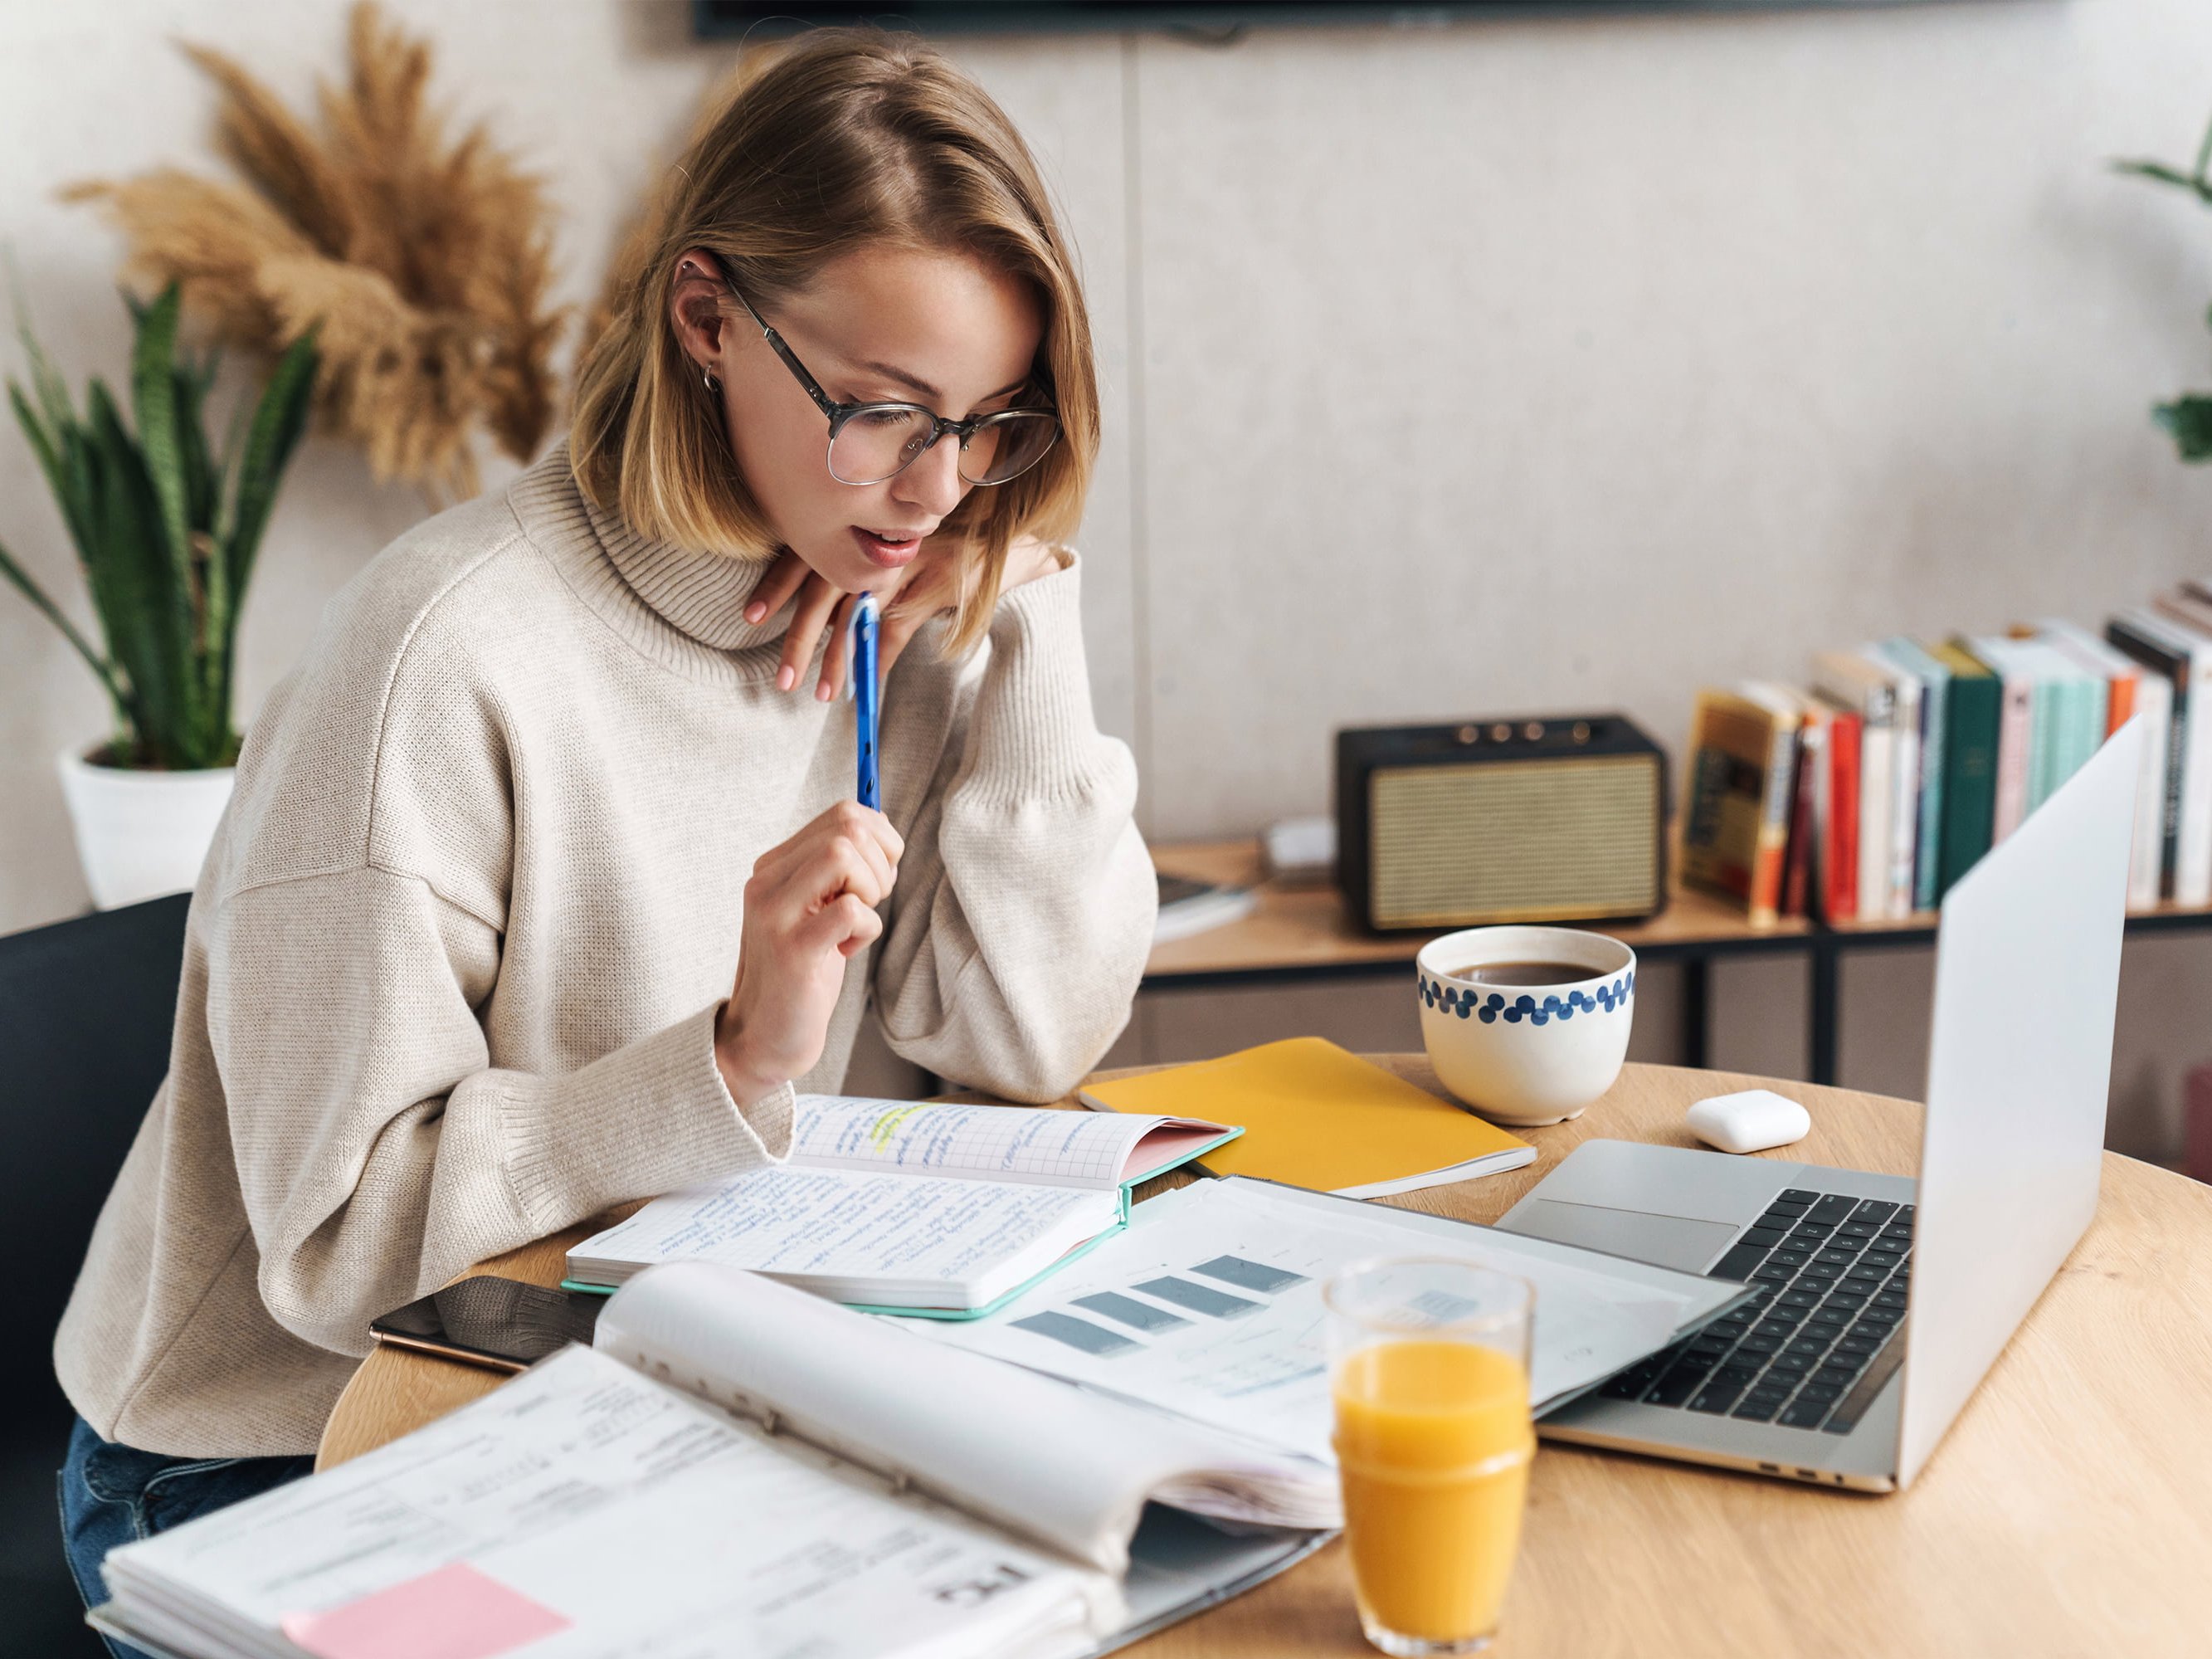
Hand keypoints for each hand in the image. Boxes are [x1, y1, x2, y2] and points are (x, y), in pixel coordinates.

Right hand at [714, 801, 903, 1104]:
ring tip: (855, 923)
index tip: (877, 878)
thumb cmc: (802, 972)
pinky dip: (866, 929)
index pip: (841, 814)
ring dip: (871, 889)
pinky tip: (844, 951)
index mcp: (774, 867)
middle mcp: (766, 882)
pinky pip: (852, 910)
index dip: (880, 839)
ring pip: (844, 855)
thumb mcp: (820, 910)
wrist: (765, 1036)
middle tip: (870, 902)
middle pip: (846, 827)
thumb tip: (882, 826)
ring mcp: (775, 913)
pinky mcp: (792, 949)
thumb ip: (841, 870)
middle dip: (881, 862)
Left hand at [744, 534, 1064, 699]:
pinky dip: (878, 662)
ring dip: (835, 660)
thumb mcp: (902, 549)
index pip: (808, 553)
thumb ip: (868, 571)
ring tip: (815, 693)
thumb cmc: (952, 543)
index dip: (777, 584)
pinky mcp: (934, 586)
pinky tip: (864, 689)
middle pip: (823, 589)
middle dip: (798, 639)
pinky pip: (896, 631)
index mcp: (861, 526)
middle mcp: (877, 540)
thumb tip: (830, 613)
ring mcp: (905, 562)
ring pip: (857, 615)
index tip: (750, 616)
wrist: (1012, 536)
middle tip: (780, 678)